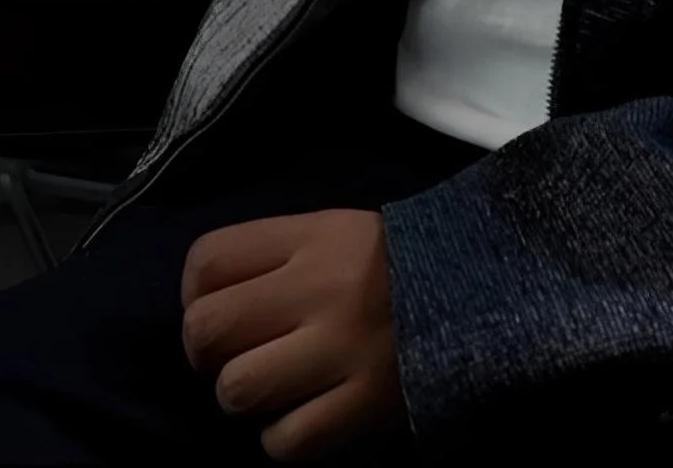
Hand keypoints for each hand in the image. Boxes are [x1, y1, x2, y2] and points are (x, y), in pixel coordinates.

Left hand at [180, 209, 404, 461]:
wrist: (480, 291)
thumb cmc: (389, 263)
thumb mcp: (329, 232)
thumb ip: (269, 256)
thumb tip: (204, 300)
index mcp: (307, 238)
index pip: (208, 259)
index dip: (192, 292)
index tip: (210, 308)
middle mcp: (319, 289)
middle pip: (208, 327)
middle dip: (203, 351)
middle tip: (227, 356)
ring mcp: (343, 350)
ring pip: (239, 388)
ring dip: (240, 396)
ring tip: (265, 389)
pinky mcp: (366, 405)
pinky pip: (288, 439)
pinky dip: (281, 438)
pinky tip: (297, 420)